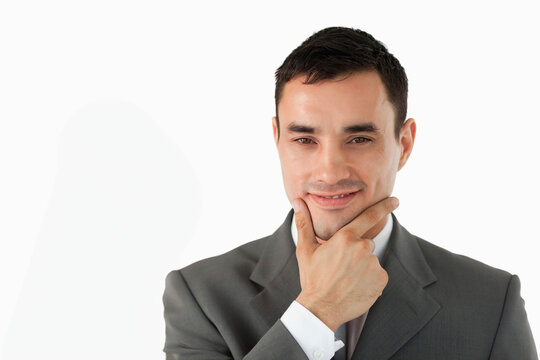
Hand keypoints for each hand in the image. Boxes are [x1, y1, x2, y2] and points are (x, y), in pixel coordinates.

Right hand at [293, 196, 398, 331]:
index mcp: (346, 237)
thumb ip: (304, 223)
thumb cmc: (312, 278)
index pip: (369, 216)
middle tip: (340, 266)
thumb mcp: (306, 249)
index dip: (384, 207)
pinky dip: (370, 279)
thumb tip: (297, 201)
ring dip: (363, 266)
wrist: (321, 308)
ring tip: (346, 278)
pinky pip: (378, 274)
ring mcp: (373, 265)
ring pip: (371, 260)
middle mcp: (363, 248)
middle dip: (356, 251)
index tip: (395, 200)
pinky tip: (356, 286)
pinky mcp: (381, 280)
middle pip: (366, 243)